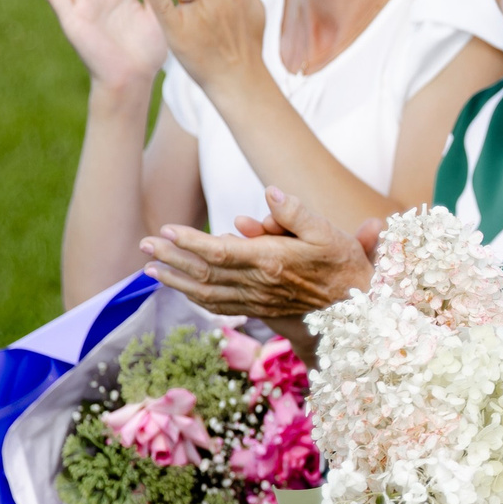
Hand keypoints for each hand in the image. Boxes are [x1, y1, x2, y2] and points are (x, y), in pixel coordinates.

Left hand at [141, 187, 374, 320]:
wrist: (359, 310)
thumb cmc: (344, 265)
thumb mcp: (328, 232)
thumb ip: (296, 212)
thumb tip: (268, 193)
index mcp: (272, 262)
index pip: (220, 252)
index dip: (189, 242)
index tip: (165, 231)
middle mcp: (259, 285)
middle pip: (204, 273)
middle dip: (170, 259)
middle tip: (143, 246)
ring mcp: (257, 301)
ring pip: (206, 293)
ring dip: (175, 280)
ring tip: (150, 269)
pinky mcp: (259, 310)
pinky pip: (219, 305)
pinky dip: (195, 297)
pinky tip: (180, 288)